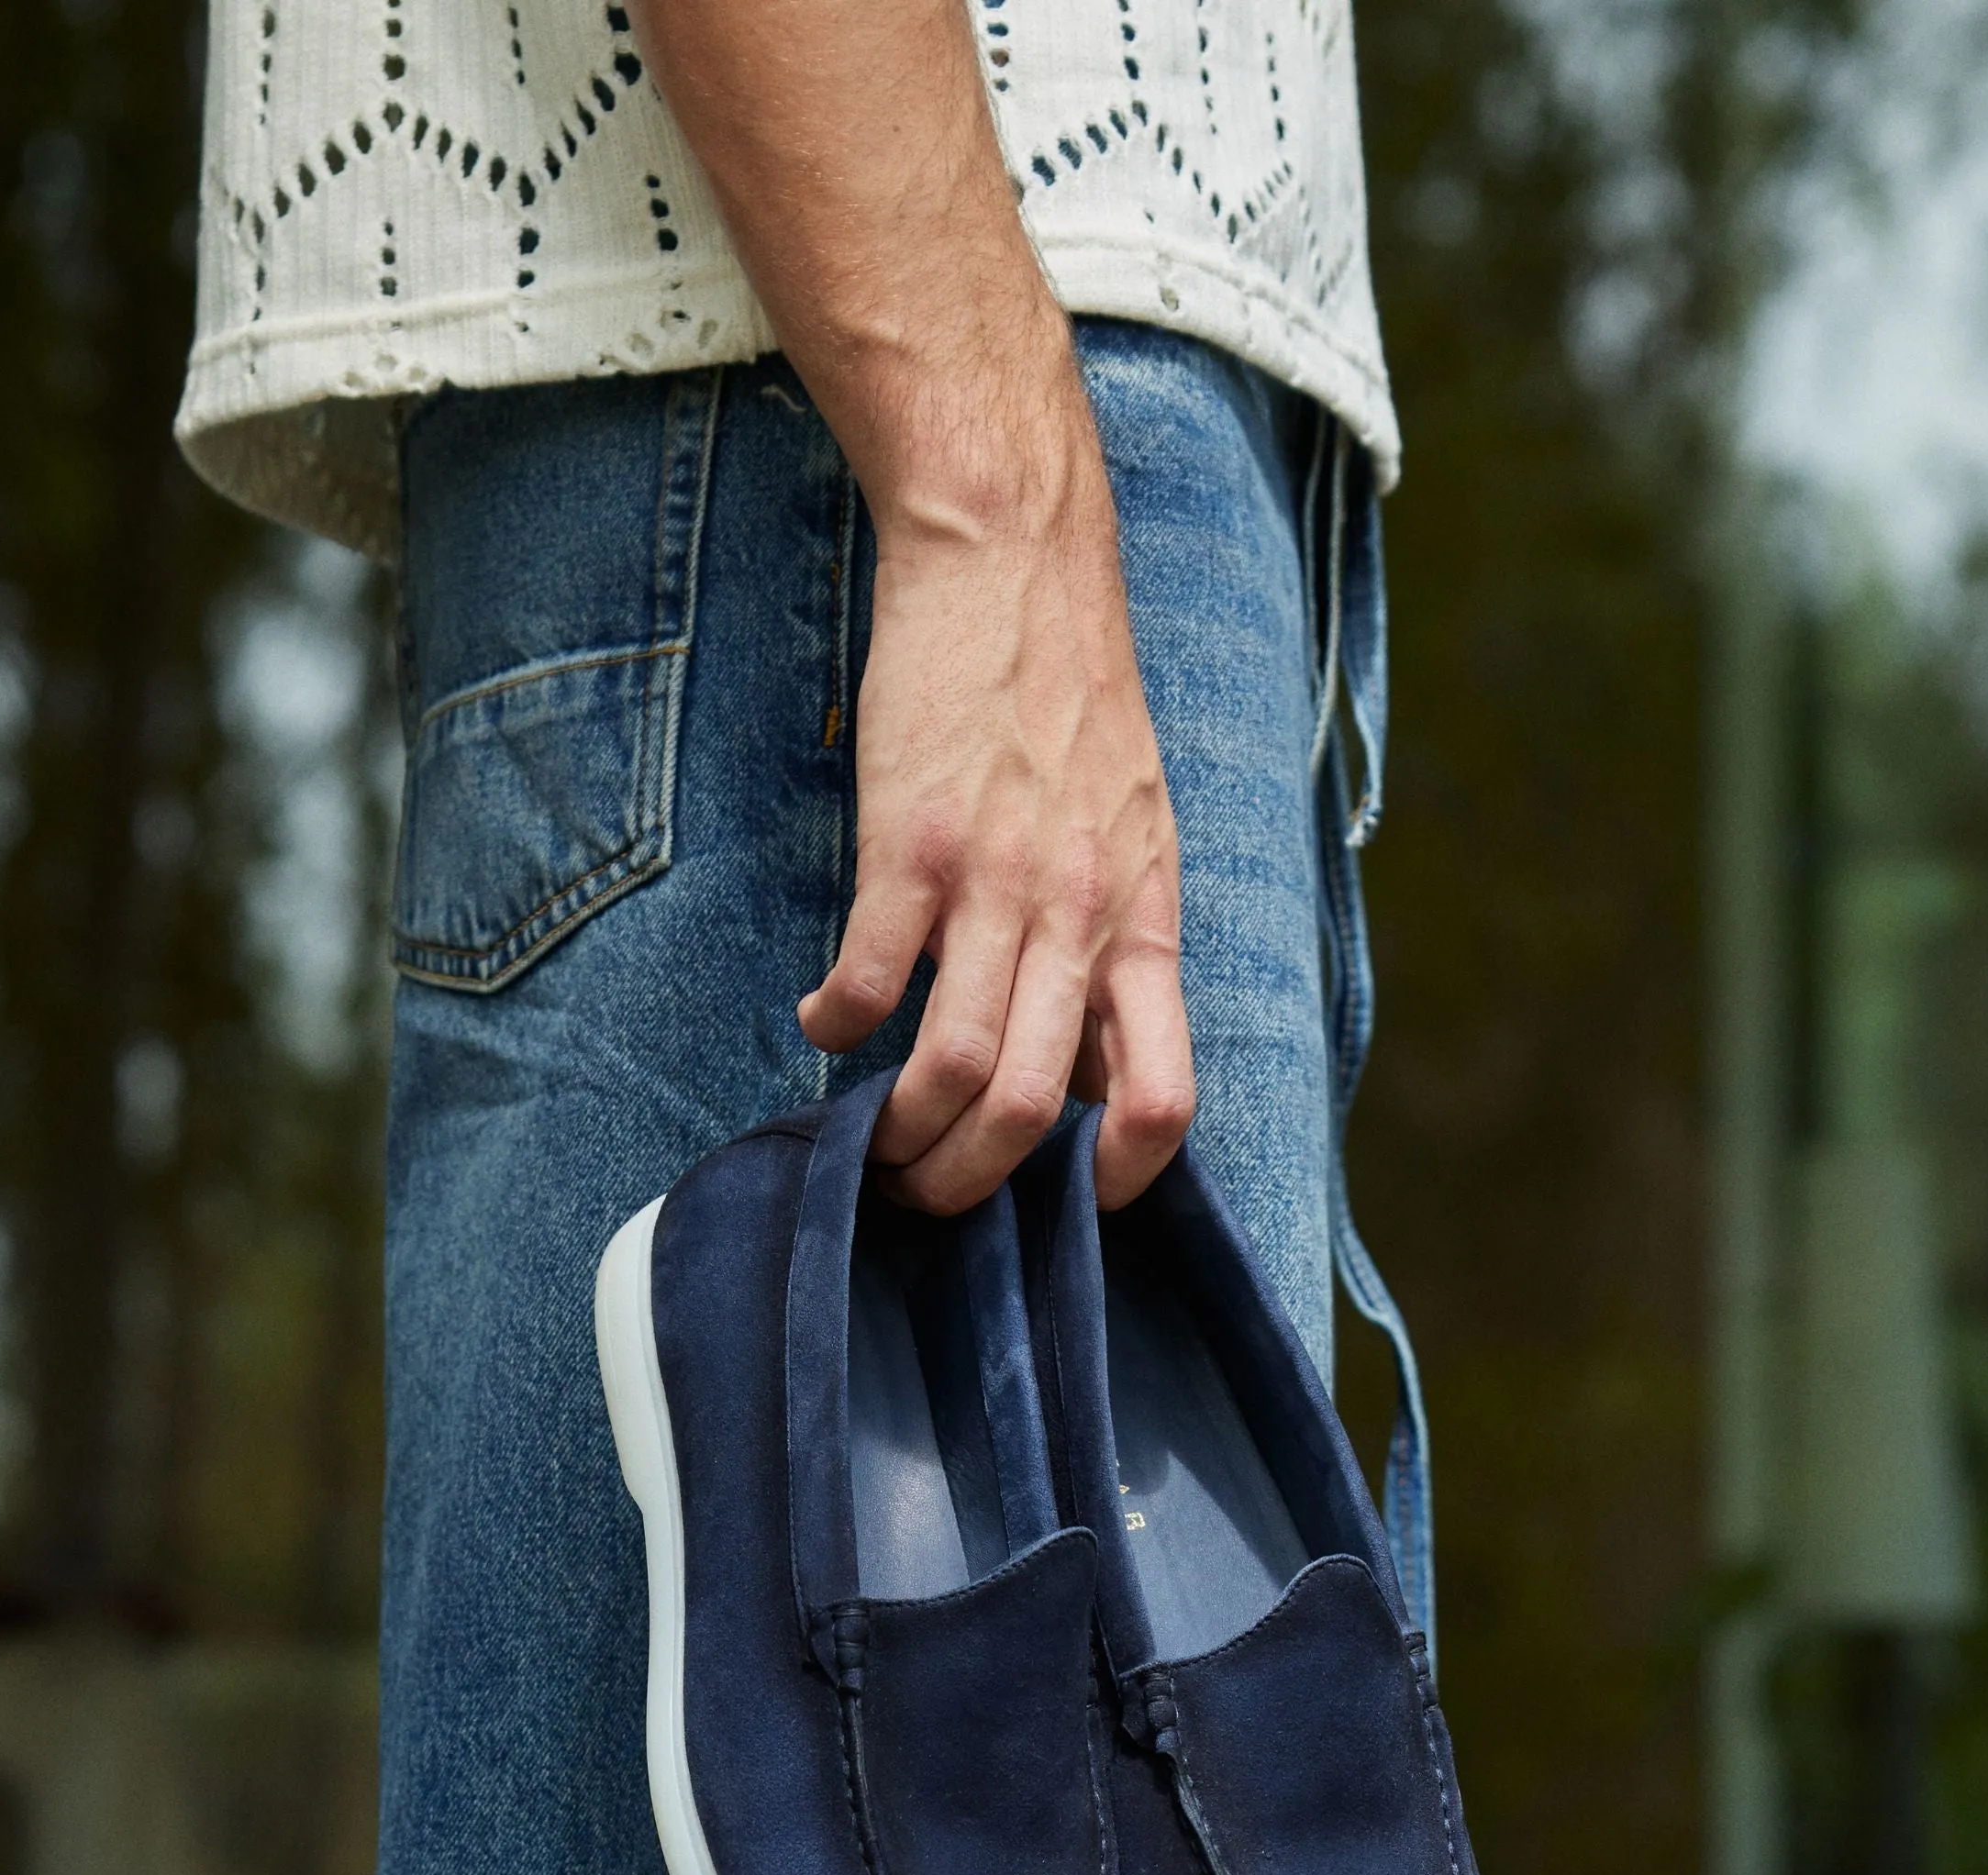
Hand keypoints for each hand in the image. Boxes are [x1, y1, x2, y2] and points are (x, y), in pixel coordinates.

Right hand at [797, 431, 1195, 1213]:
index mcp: (1145, 920)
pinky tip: (823, 1021)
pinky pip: (867, 978)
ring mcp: (996, 882)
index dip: (1124, 1177)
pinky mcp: (911, 843)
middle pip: (1036, 1111)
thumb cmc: (1074, 697)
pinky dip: (835, 1025)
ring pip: (954, 1066)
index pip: (1164, 1092)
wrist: (1014, 559)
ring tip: (866, 1140)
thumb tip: (1087, 1049)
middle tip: (925, 1196)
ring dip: (898, 1130)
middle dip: (970, 1185)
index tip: (1074, 1202)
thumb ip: (1115, 938)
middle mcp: (1081, 916)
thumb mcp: (1137, 827)